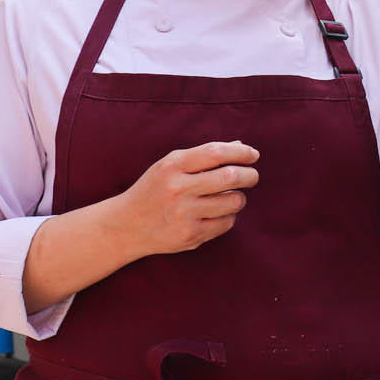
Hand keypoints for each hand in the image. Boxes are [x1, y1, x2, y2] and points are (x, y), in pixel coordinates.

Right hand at [116, 141, 259, 255]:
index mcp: (173, 165)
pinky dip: (228, 217)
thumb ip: (204, 155)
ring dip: (239, 198)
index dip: (241, 152)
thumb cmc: (155, 190)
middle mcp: (177, 188)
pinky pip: (227, 222)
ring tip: (230, 197)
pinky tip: (216, 214)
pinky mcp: (190, 234)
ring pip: (234, 201)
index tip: (253, 155)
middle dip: (250, 175)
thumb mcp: (171, 166)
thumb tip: (241, 145)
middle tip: (252, 177)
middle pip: (231, 177)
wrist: (126, 226)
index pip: (216, 152)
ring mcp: (183, 213)